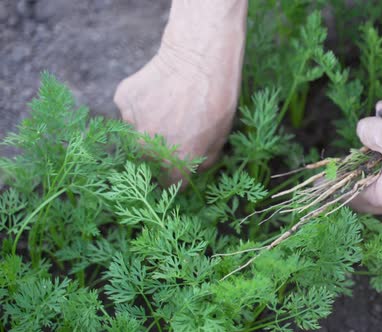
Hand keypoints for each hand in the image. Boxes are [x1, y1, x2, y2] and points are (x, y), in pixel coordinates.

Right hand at [114, 1, 246, 180]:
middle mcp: (148, 149)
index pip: (169, 184)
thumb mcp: (221, 138)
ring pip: (136, 135)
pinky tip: (159, 92)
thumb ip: (203, 162)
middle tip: (176, 131)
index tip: (179, 166)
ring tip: (169, 108)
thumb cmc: (217, 99)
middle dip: (160, 152)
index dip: (175, 175)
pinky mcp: (122, 100)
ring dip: (148, 128)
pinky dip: (141, 105)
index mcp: (174, 163)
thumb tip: (193, 172)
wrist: (200, 58)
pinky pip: (129, 111)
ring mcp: (131, 124)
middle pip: (148, 161)